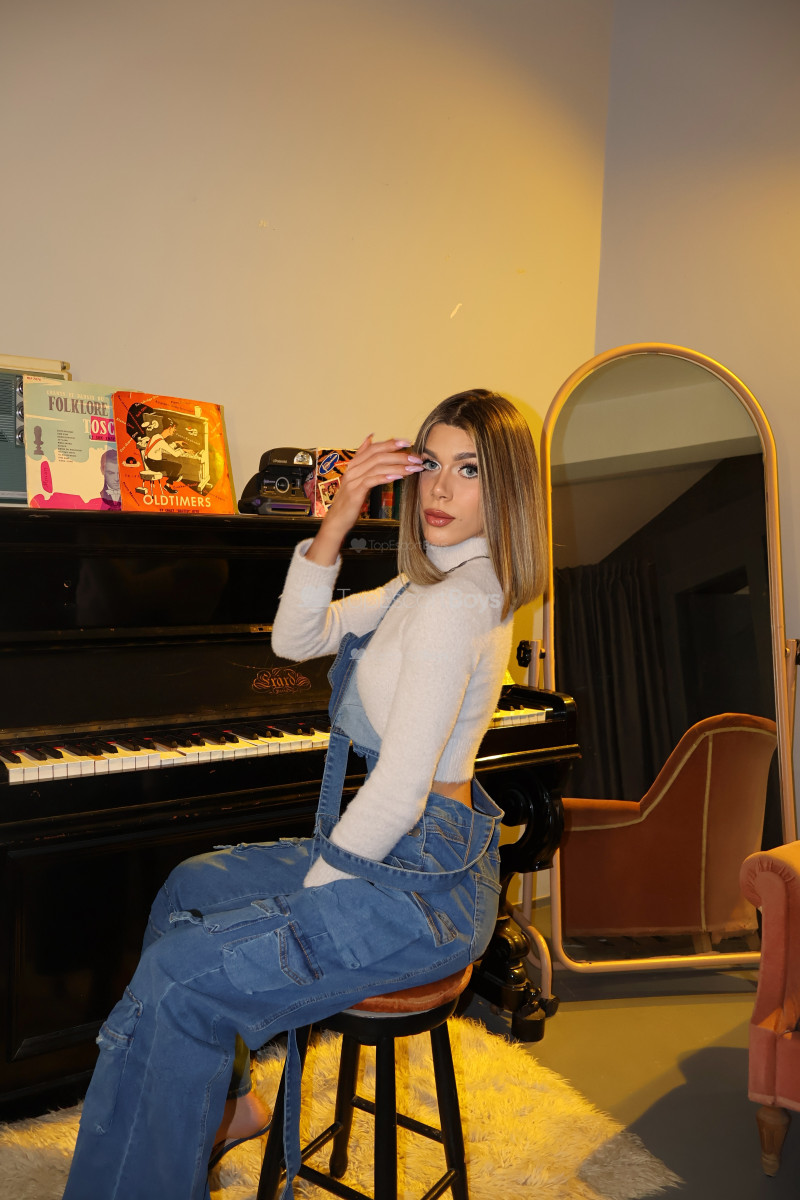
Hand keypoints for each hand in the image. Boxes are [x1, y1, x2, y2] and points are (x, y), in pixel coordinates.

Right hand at [306, 435, 422, 564]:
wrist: (336, 520)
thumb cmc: (350, 499)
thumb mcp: (357, 476)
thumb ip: (363, 459)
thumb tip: (370, 437)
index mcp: (354, 464)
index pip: (374, 448)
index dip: (391, 443)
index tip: (407, 442)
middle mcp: (353, 469)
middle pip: (377, 455)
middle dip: (399, 455)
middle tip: (416, 458)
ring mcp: (353, 480)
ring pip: (377, 466)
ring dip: (398, 466)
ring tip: (413, 469)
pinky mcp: (355, 492)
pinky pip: (371, 481)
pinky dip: (385, 477)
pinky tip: (398, 477)